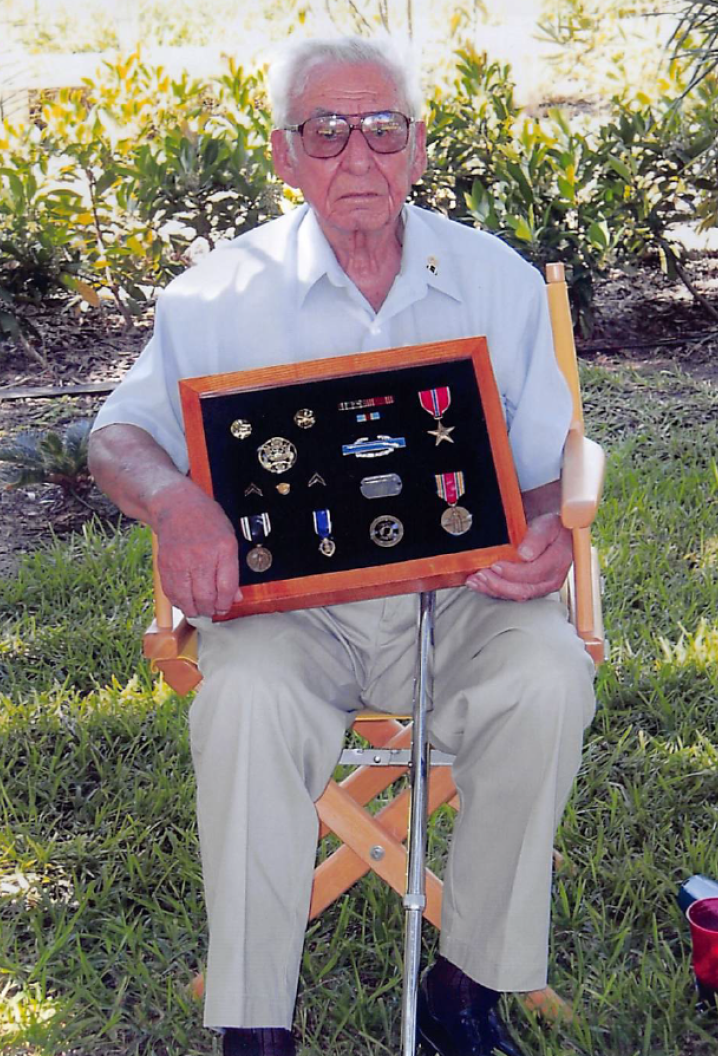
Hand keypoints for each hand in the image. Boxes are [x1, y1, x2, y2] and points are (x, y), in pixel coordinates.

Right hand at [154, 483, 241, 617]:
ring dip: (194, 610)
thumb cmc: (206, 520)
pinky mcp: (165, 565)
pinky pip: (171, 592)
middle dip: (210, 610)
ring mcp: (181, 561)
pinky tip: (184, 601)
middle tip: (212, 611)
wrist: (176, 506)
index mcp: (223, 547)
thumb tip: (236, 596)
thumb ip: (232, 569)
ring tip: (198, 610)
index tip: (225, 607)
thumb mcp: (228, 538)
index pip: (226, 586)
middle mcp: (201, 555)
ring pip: (187, 598)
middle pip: (206, 596)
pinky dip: (178, 601)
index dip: (226, 603)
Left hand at [465, 512, 571, 601]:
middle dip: (499, 583)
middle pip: (525, 588)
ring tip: (476, 579)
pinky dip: (493, 590)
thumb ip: (537, 538)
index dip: (514, 571)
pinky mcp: (531, 590)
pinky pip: (511, 595)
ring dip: (493, 588)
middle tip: (482, 574)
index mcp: (559, 559)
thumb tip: (526, 554)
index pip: (536, 572)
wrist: (550, 535)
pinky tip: (479, 584)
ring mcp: (542, 587)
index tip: (496, 565)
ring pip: (517, 594)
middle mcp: (553, 578)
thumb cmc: (549, 529)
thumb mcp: (546, 525)